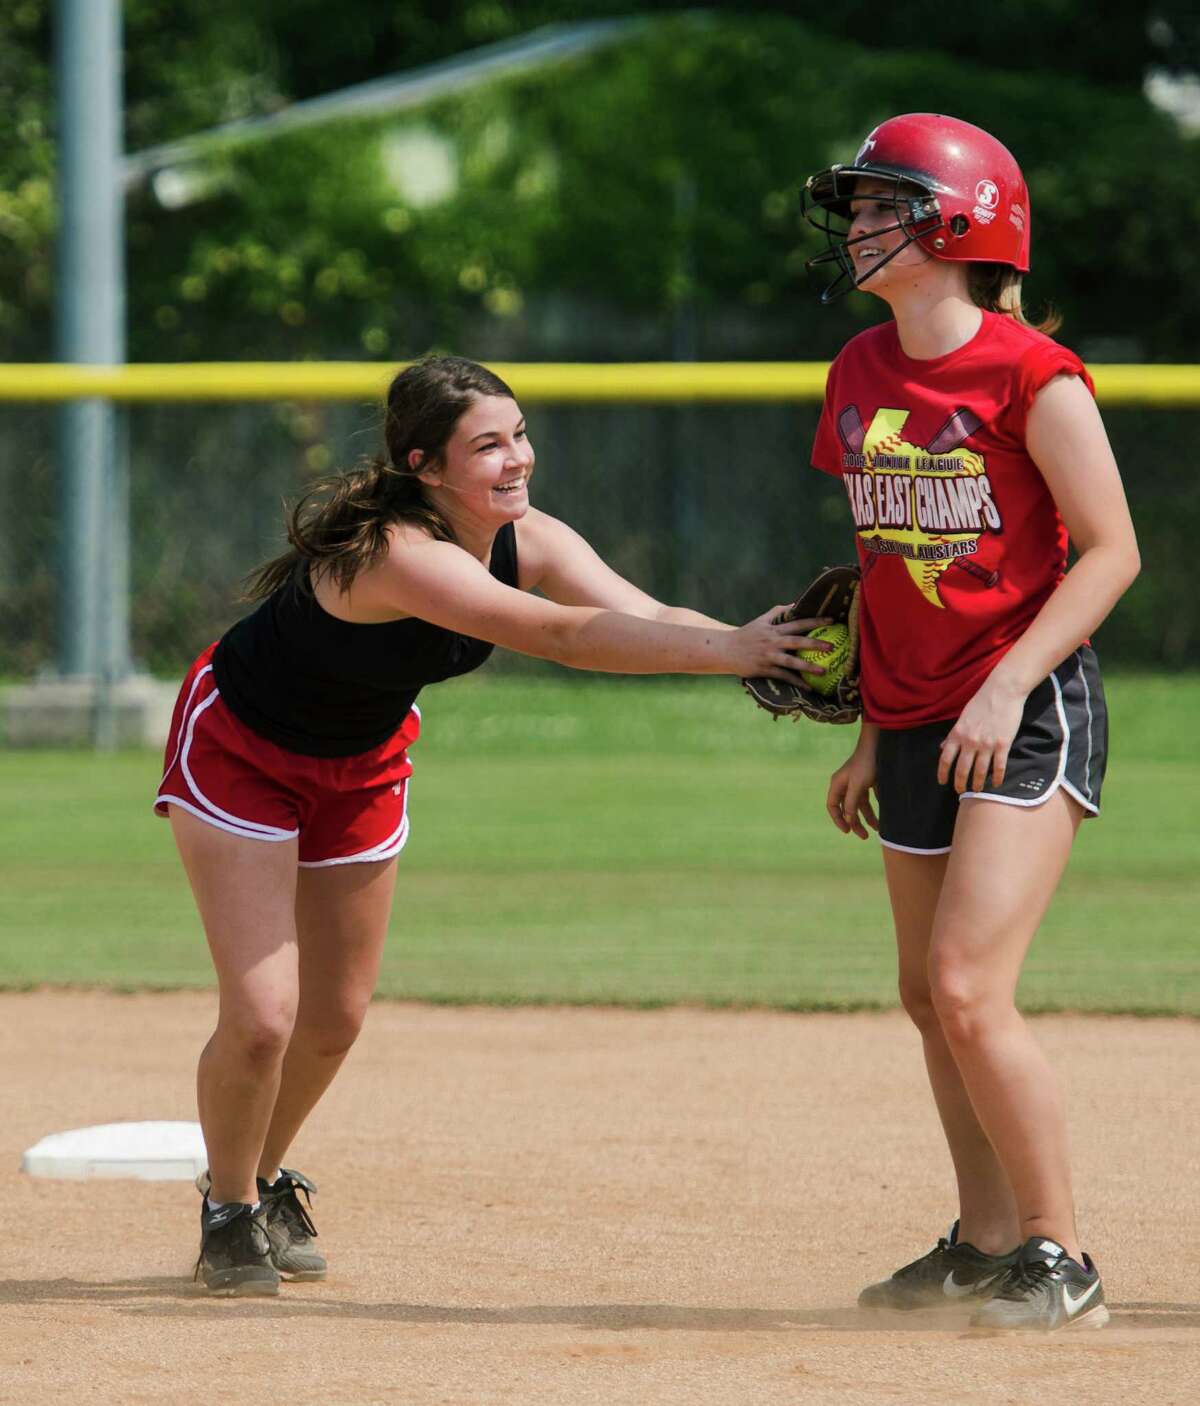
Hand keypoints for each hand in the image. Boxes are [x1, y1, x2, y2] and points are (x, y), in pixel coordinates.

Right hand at [727, 604, 832, 680]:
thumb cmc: (745, 635)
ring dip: (808, 666)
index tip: (831, 621)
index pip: (797, 623)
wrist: (725, 650)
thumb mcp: (760, 621)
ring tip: (824, 670)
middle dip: (815, 643)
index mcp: (773, 629)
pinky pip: (783, 676)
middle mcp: (772, 642)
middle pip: (797, 641)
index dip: (814, 621)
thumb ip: (777, 612)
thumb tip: (794, 604)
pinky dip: (796, 682)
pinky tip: (808, 687)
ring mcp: (768, 656)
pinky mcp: (764, 669)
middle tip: (832, 646)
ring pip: (791, 661)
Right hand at [827, 741, 878, 838]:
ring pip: (860, 805)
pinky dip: (876, 807)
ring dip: (868, 817)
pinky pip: (870, 798)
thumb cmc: (866, 764)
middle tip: (864, 836)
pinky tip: (884, 815)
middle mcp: (845, 785)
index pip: (833, 806)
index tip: (848, 831)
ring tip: (878, 829)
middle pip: (848, 808)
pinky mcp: (869, 781)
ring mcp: (857, 783)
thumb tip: (848, 820)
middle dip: (855, 823)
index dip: (838, 820)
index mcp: (838, 784)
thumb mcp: (857, 786)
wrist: (880, 745)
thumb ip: (851, 804)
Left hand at [937, 677, 1026, 793]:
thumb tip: (942, 748)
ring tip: (976, 790)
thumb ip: (952, 735)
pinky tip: (996, 784)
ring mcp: (986, 744)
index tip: (942, 782)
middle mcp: (970, 741)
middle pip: (961, 769)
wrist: (1002, 692)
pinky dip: (997, 778)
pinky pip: (999, 767)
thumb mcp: (962, 718)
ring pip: (979, 771)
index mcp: (957, 734)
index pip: (945, 759)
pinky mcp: (1002, 744)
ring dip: (977, 784)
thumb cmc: (981, 703)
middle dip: (959, 783)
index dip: (942, 773)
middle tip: (960, 790)